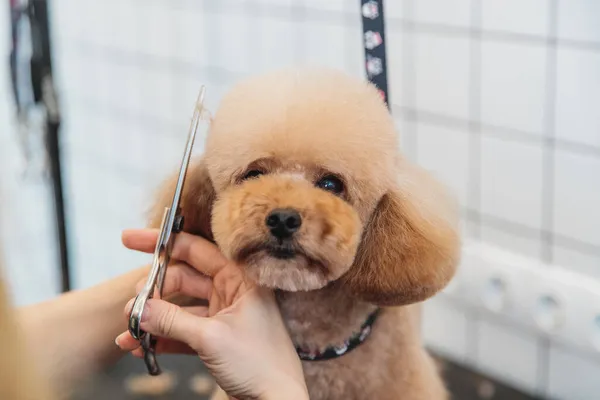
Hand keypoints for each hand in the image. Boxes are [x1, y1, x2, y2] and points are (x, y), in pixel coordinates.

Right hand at [115, 229, 307, 399]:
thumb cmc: (261, 365)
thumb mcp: (212, 338)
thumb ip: (173, 321)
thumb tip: (140, 308)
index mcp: (240, 279)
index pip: (197, 249)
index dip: (163, 243)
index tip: (131, 240)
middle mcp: (232, 292)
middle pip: (183, 278)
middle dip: (154, 289)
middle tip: (132, 303)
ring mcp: (223, 316)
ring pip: (180, 306)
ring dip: (154, 317)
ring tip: (130, 329)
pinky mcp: (216, 339)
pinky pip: (182, 331)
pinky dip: (161, 338)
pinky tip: (139, 347)